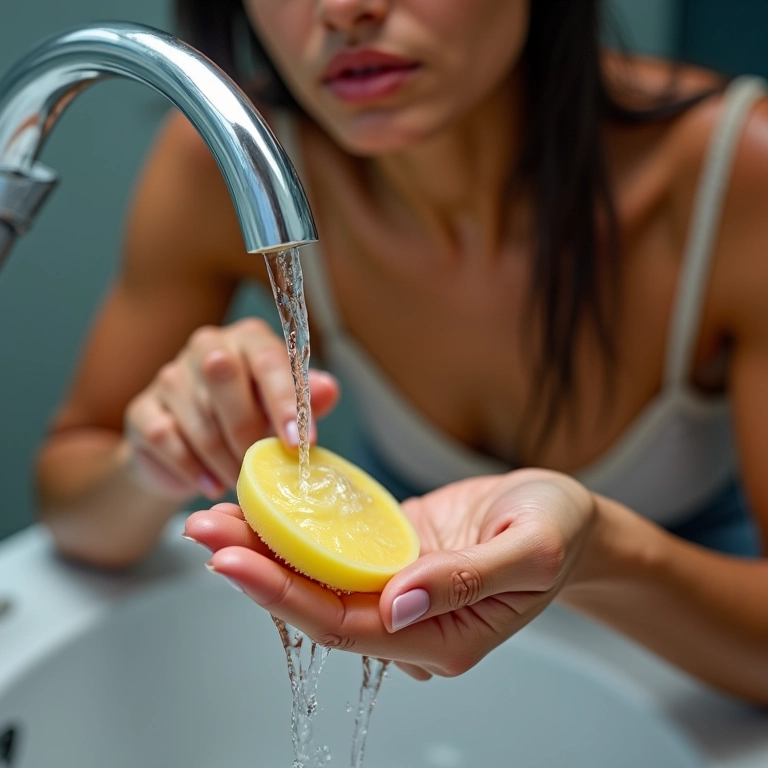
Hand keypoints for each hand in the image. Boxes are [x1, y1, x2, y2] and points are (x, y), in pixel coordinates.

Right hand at [124, 318, 338, 501]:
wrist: (190, 450)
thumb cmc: (250, 420)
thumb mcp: (284, 411)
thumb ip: (306, 399)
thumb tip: (328, 389)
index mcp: (248, 339)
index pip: (268, 359)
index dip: (285, 401)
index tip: (300, 443)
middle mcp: (206, 346)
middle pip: (224, 376)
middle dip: (249, 431)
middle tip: (265, 467)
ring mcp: (169, 376)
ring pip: (198, 417)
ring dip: (224, 458)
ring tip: (242, 481)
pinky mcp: (142, 410)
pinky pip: (166, 439)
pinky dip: (193, 468)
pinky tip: (211, 484)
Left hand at [184, 469, 595, 679]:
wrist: (567, 516)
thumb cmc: (558, 531)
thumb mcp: (530, 549)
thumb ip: (468, 580)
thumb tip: (399, 604)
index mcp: (439, 637)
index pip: (346, 626)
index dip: (286, 597)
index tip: (233, 564)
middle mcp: (408, 622)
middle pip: (317, 603)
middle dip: (256, 572)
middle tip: (202, 531)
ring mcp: (397, 589)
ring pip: (318, 576)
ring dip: (266, 548)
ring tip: (214, 515)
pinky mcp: (392, 556)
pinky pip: (336, 549)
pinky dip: (298, 530)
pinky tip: (264, 507)